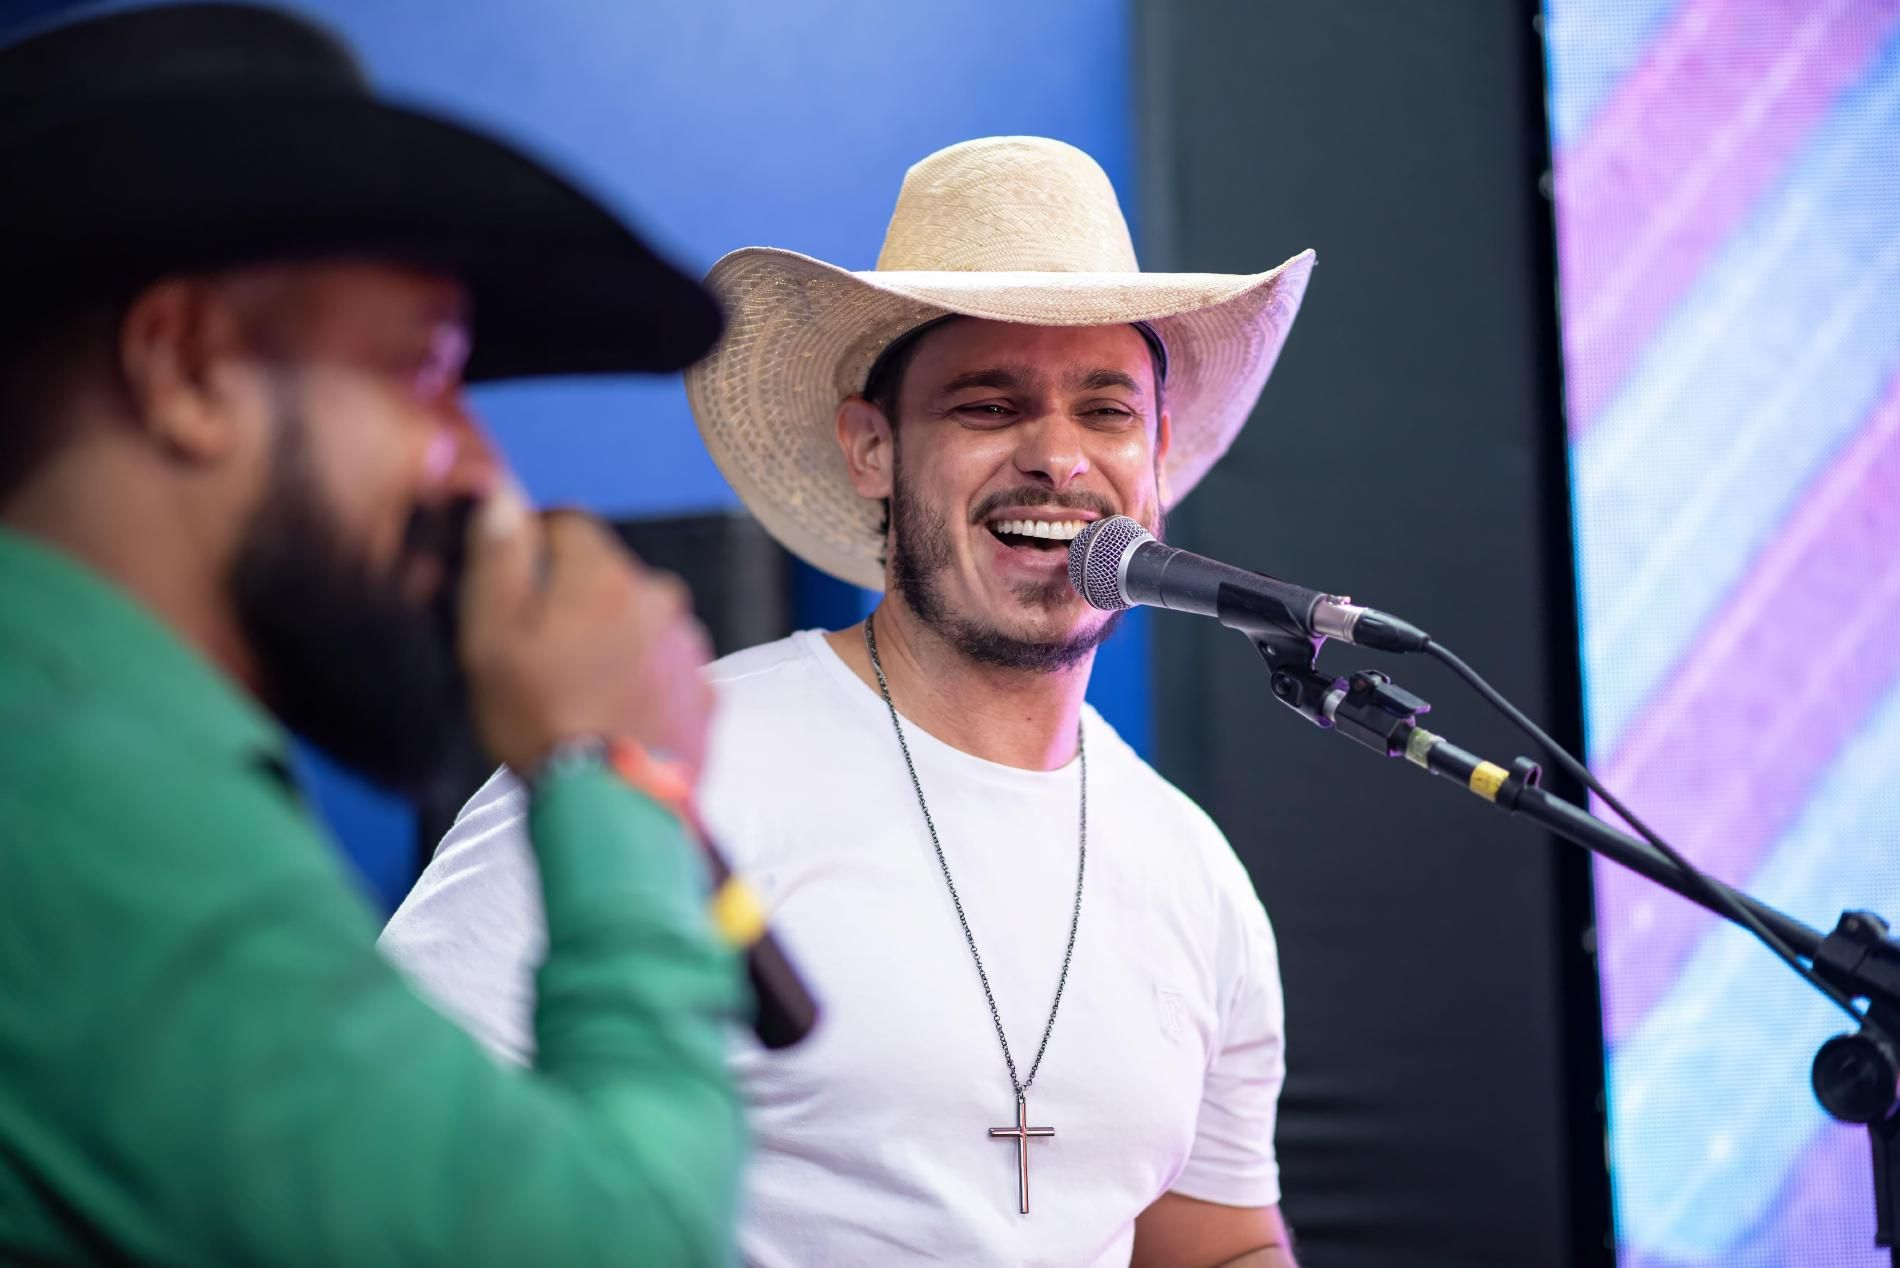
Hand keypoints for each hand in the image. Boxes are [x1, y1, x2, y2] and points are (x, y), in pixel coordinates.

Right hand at [457, 486, 715, 778]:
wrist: (611, 810)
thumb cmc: (542, 724)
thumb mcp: (490, 638)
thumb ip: (497, 558)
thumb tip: (500, 495)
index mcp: (604, 577)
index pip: (567, 523)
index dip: (532, 544)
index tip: (514, 583)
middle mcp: (659, 600)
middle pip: (605, 575)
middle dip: (573, 600)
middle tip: (540, 656)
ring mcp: (687, 649)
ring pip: (638, 622)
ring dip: (611, 642)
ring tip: (577, 695)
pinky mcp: (704, 693)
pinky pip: (664, 668)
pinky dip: (640, 682)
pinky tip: (612, 716)